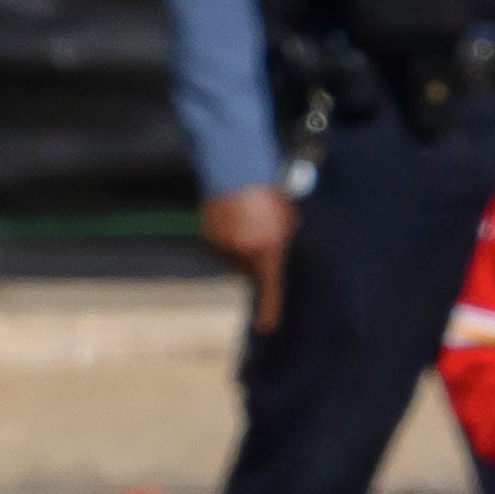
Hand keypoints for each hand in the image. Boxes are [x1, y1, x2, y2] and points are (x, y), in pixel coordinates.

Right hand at [201, 186, 296, 326]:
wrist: (237, 167)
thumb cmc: (267, 192)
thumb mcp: (286, 219)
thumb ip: (282, 240)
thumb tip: (276, 251)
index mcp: (267, 248)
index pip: (270, 286)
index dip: (269, 308)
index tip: (266, 326)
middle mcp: (244, 251)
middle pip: (250, 269)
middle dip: (255, 257)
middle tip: (261, 230)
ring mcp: (223, 244)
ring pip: (234, 257)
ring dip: (240, 244)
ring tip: (246, 217)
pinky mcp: (208, 235)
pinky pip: (221, 245)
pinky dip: (226, 235)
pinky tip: (233, 215)